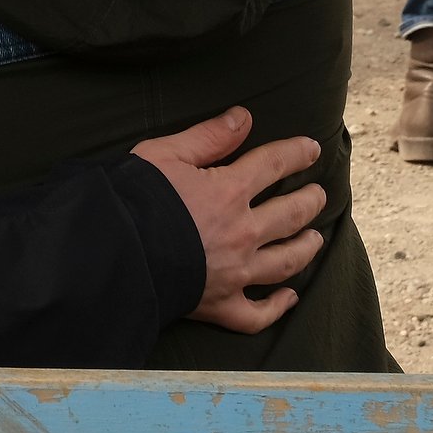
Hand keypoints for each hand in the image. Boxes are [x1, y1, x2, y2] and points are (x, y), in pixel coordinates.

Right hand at [132, 108, 325, 334]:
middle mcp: (241, 233)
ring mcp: (235, 273)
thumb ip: (207, 136)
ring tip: (315, 238)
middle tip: (319, 195)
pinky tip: (289, 298)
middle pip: (289, 215)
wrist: (113, 254)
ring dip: (305, 248)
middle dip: (309, 202)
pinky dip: (277, 307)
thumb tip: (243, 118)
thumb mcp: (165, 154)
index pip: (273, 165)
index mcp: (228, 192)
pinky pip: (257, 314)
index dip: (296, 154)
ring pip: (284, 262)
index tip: (312, 149)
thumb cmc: (133, 198)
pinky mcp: (220, 305)